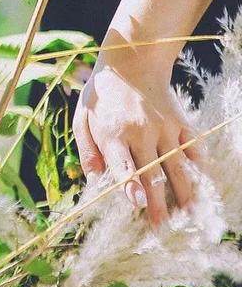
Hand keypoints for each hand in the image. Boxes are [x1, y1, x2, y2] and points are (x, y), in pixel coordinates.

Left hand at [71, 43, 208, 227]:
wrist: (131, 60)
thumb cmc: (103, 94)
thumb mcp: (83, 117)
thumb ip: (86, 150)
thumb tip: (93, 181)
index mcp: (113, 133)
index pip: (123, 164)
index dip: (131, 185)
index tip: (137, 204)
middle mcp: (140, 132)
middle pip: (151, 173)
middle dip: (157, 203)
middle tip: (161, 227)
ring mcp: (163, 127)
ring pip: (176, 165)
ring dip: (183, 191)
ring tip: (187, 214)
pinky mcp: (178, 121)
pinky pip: (192, 145)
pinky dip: (198, 164)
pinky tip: (202, 182)